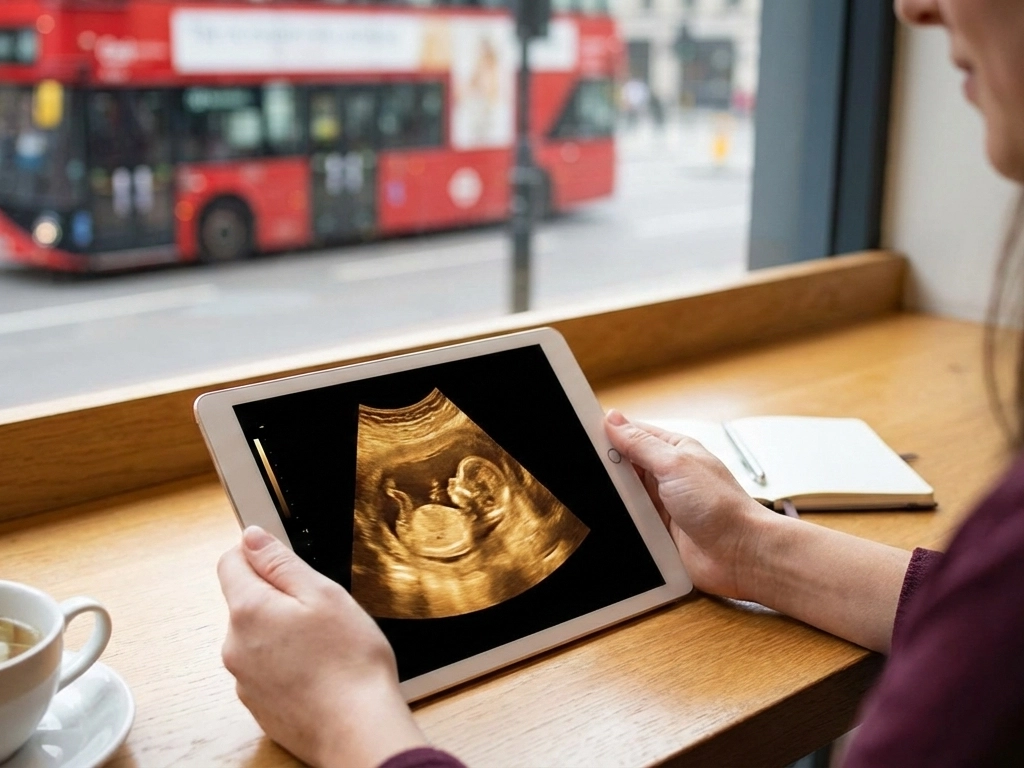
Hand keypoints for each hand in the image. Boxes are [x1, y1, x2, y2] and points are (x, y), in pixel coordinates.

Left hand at [217, 527, 427, 767]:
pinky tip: (320, 672)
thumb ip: (280, 562)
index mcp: (248, 611)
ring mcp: (244, 679)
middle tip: (322, 611)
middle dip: (279, 598)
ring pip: (258, 637)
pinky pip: (267, 668)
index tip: (288, 563)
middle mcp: (235, 645)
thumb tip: (251, 538)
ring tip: (325, 646)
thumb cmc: (349, 662)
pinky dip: (288, 664)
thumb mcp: (322, 594)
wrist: (356, 730)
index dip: (259, 553)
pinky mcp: (258, 704)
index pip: (230, 561)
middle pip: (247, 601)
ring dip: (284, 633)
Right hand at [605, 410, 775, 599]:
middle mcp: (666, 475)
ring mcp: (661, 503)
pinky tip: (610, 518)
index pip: (633, 433)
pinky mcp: (656, 530)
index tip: (583, 434)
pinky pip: (628, 521)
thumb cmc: (720, 506)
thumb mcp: (675, 464)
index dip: (608, 433)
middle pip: (623, 465)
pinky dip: (620, 520)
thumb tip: (613, 420)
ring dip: (614, 496)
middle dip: (607, 467)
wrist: (739, 555)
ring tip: (601, 496)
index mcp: (674, 450)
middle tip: (587, 469)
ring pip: (623, 494)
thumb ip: (641, 443)